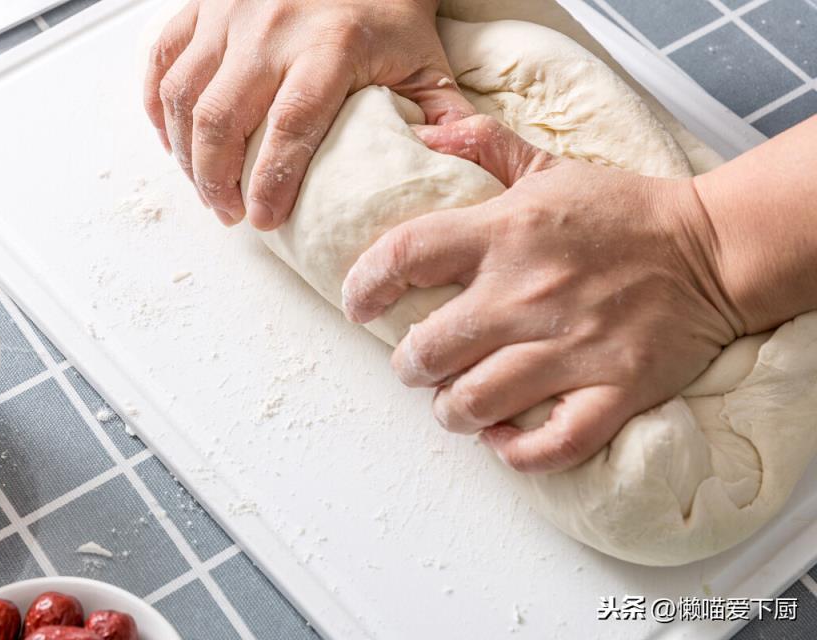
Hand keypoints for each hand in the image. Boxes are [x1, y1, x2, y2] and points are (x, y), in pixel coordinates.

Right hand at [143, 0, 473, 228]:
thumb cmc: (387, 10)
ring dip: (185, 153)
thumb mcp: (424, 62)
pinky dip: (158, 107)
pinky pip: (162, 60)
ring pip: (183, 95)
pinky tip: (173, 141)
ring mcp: (229, 13)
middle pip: (222, 118)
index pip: (290, 126)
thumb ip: (443, 119)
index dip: (270, 182)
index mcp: (330, 45)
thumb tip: (449, 174)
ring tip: (205, 189)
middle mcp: (271, 26)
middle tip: (230, 215)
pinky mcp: (202, 5)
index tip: (263, 220)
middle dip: (216, 180)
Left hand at [342, 115, 741, 472]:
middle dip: (408, 366)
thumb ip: (487, 145)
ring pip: (473, 403)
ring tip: (454, 403)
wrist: (715, 249)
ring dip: (450, 411)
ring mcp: (572, 347)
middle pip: (427, 350)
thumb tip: (430, 132)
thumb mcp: (551, 167)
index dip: (365, 284)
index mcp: (505, 234)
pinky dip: (516, 453)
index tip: (358, 304)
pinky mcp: (614, 389)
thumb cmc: (624, 211)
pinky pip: (551, 445)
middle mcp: (527, 293)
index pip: (404, 255)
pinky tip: (504, 439)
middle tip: (416, 365)